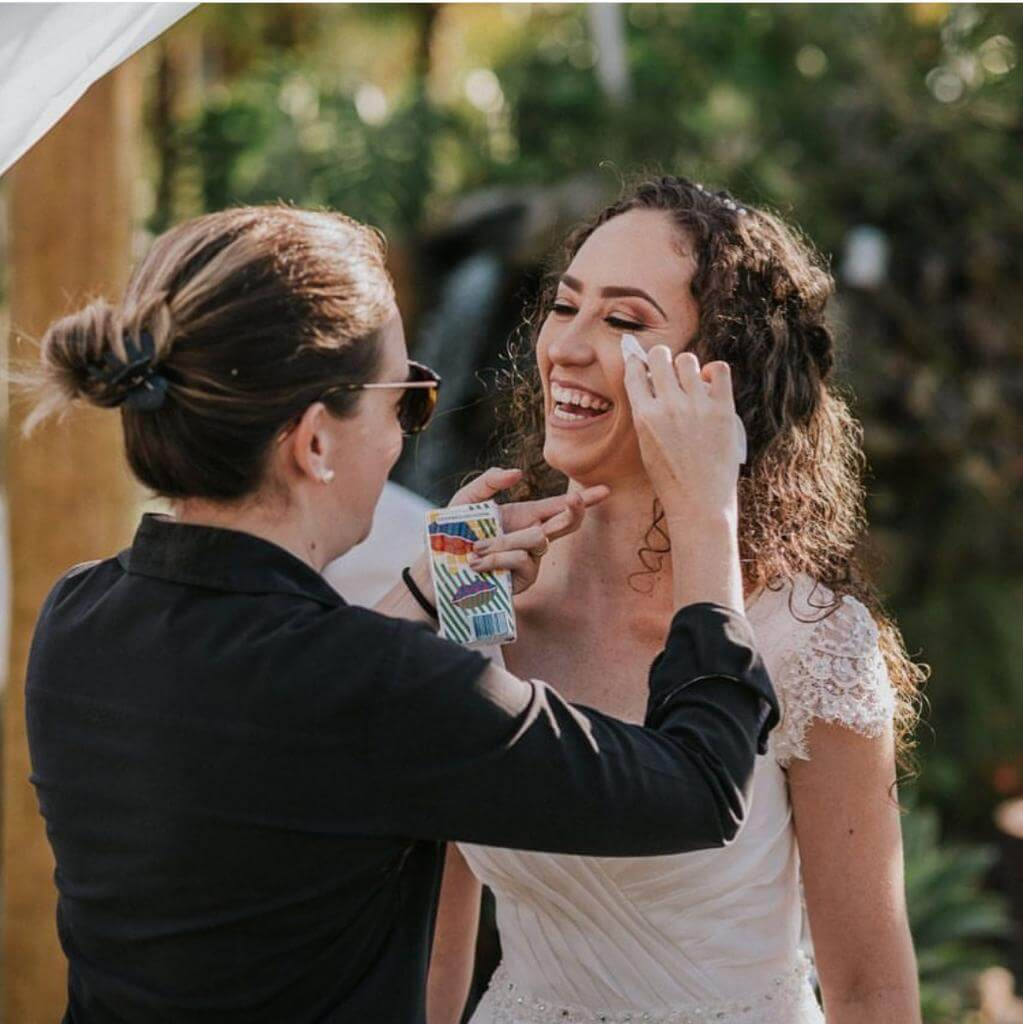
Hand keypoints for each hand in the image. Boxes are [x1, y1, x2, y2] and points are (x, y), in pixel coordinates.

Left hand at [448, 467, 609, 593]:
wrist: (439, 568)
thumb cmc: (453, 534)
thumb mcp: (466, 501)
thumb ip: (488, 481)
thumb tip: (517, 473)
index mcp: (524, 517)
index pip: (560, 507)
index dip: (585, 500)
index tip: (606, 490)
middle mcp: (532, 538)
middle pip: (566, 524)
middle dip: (573, 511)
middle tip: (573, 500)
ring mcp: (530, 560)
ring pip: (537, 539)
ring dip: (505, 540)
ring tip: (476, 548)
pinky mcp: (523, 580)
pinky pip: (522, 559)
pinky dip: (498, 557)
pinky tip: (477, 563)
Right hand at [622, 346, 738, 524]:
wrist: (699, 502)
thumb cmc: (671, 478)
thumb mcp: (647, 445)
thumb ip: (647, 414)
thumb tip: (651, 384)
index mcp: (644, 416)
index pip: (635, 371)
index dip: (638, 362)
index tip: (643, 363)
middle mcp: (668, 406)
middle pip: (660, 356)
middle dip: (661, 357)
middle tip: (667, 367)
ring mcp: (696, 406)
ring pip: (688, 360)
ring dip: (688, 367)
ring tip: (692, 381)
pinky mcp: (722, 410)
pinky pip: (720, 370)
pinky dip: (714, 372)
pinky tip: (711, 383)